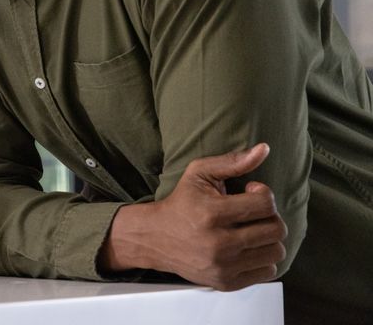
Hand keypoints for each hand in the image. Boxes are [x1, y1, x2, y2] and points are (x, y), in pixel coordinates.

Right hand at [102, 143, 287, 290]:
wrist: (155, 237)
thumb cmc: (181, 202)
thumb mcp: (199, 174)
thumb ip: (232, 161)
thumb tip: (265, 149)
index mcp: (212, 212)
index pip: (265, 204)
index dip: (264, 193)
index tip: (250, 191)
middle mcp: (219, 242)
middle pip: (276, 229)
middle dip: (270, 216)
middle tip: (254, 212)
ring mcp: (224, 265)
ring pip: (276, 252)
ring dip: (269, 238)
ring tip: (252, 230)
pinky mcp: (226, 282)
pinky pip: (268, 272)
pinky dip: (263, 258)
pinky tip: (247, 247)